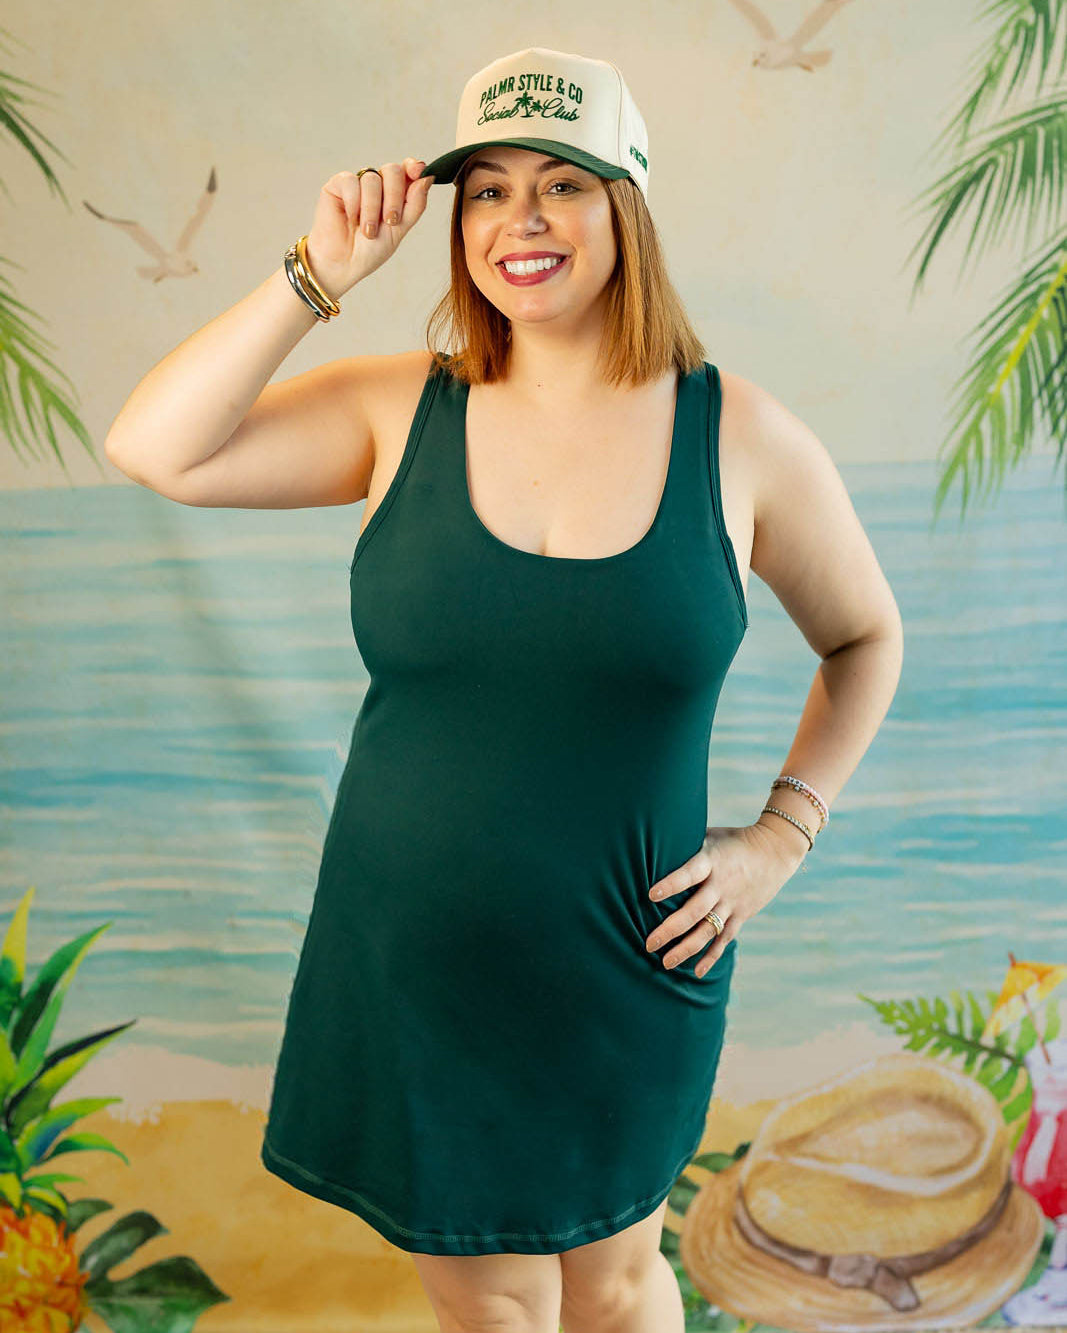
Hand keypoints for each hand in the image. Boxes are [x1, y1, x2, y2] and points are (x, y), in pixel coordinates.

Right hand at [304, 156, 434, 300]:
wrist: (344, 264)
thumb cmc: (370, 250)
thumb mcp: (399, 230)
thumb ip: (415, 204)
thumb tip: (427, 177)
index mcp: (395, 194)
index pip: (407, 170)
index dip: (413, 168)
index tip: (418, 172)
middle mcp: (377, 185)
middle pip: (392, 170)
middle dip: (394, 197)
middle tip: (390, 221)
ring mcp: (358, 183)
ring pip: (372, 179)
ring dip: (372, 209)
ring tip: (367, 230)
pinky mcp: (337, 185)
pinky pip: (350, 181)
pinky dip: (354, 202)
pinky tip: (350, 218)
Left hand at [644, 821, 807, 977]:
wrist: (774, 850)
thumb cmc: (733, 840)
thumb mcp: (710, 836)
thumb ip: (686, 844)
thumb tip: (653, 842)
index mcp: (710, 861)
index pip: (689, 874)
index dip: (671, 884)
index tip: (651, 895)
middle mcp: (721, 885)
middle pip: (695, 911)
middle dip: (671, 929)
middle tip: (649, 943)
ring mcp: (732, 902)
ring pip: (707, 930)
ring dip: (686, 948)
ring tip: (665, 962)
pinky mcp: (741, 915)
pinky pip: (724, 939)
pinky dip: (711, 956)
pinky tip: (696, 971)